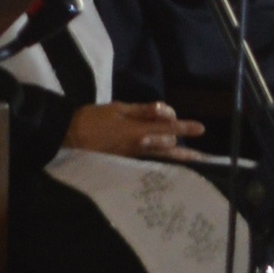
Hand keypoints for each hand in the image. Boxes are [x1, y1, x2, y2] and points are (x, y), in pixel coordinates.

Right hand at [65, 101, 200, 159]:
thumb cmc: (94, 118)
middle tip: (200, 152)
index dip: (185, 128)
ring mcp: (135, 155)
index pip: (168, 128)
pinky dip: (163, 162)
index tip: (201, 128)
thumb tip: (164, 110)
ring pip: (162, 157)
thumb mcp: (118, 108)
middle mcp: (141, 146)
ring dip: (179, 158)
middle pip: (169, 146)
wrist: (72, 136)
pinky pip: (151, 161)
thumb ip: (143, 110)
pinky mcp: (128, 160)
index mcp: (139, 130)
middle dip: (183, 145)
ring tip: (194, 160)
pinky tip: (168, 164)